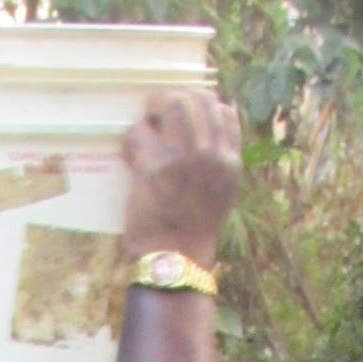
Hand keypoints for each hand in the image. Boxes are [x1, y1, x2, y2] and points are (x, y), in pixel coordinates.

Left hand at [121, 90, 241, 270]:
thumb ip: (218, 164)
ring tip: (147, 124)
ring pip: (174, 105)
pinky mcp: (154, 169)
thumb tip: (208, 136)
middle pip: (200, 99)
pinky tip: (132, 155)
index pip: (225, 112)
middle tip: (159, 111)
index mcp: (230, 163)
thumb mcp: (221, 197)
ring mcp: (183, 160)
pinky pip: (140, 133)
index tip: (187, 115)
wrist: (175, 263)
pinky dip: (133, 139)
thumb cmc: (193, 234)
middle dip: (177, 98)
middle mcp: (211, 156)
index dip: (204, 105)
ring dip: (155, 108)